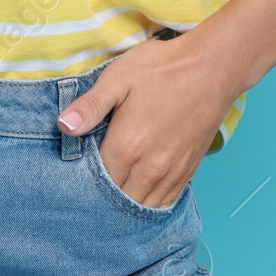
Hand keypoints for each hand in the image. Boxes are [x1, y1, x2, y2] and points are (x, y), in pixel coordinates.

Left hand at [56, 31, 239, 208]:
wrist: (213, 69)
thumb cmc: (162, 69)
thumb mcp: (118, 77)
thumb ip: (90, 106)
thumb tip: (63, 126)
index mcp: (126, 147)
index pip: (96, 182)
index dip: (82, 184)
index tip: (71, 179)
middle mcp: (149, 168)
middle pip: (117, 200)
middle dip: (101, 200)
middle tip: (87, 193)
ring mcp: (171, 173)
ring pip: (141, 206)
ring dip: (125, 207)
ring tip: (110, 202)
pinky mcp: (187, 171)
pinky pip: (165, 202)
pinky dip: (149, 205)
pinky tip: (138, 199)